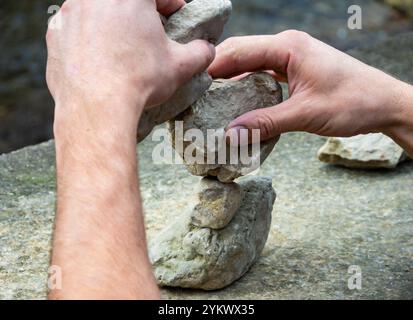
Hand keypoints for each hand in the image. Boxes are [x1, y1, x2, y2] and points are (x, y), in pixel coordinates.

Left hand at [47, 0, 214, 136]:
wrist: (96, 106)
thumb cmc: (138, 81)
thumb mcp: (180, 66)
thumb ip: (199, 53)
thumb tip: (207, 50)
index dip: (172, 3)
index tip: (177, 14)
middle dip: (141, 12)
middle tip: (151, 32)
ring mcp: (71, 12)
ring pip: (99, 9)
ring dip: (114, 22)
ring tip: (124, 46)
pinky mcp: (55, 32)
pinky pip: (76, 27)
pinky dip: (89, 37)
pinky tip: (100, 57)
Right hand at [208, 31, 412, 146]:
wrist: (385, 103)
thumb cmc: (353, 102)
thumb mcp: (306, 114)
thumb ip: (266, 123)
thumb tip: (230, 134)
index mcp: (288, 46)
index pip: (239, 50)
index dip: (212, 66)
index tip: (190, 84)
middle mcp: (287, 46)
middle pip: (241, 53)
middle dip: (216, 71)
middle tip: (193, 93)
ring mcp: (291, 57)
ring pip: (250, 63)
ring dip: (230, 79)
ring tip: (208, 98)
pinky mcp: (295, 70)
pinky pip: (263, 74)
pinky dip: (247, 86)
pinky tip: (236, 102)